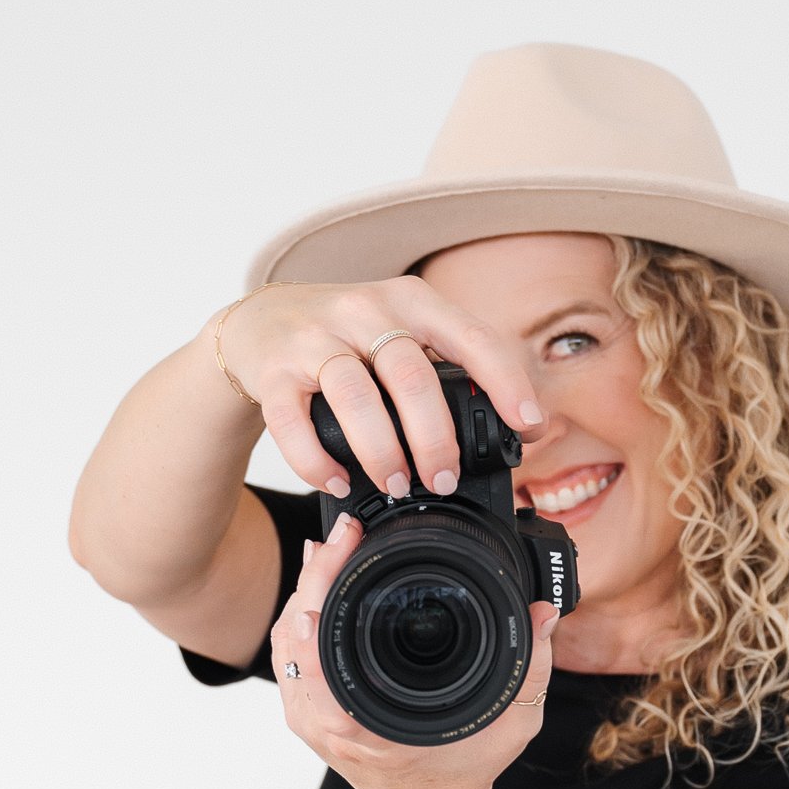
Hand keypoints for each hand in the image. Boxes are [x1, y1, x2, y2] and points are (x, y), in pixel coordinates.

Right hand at [212, 276, 549, 499]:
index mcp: (411, 302)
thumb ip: (452, 368)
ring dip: (383, 453)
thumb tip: (520, 429)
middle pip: (412, 377)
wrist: (259, 321)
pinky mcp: (272, 371)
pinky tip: (337, 482)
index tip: (529, 425)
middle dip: (436, 439)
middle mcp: (364, 311)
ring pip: (356, 398)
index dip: (506, 382)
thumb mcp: (404, 331)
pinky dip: (318, 462)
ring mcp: (314, 338)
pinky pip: (293, 423)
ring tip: (397, 486)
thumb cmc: (349, 336)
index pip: (471, 337)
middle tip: (444, 480)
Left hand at [270, 511, 561, 788]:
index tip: (342, 551)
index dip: (324, 594)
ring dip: (304, 590)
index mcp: (367, 725)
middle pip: (297, 634)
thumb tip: (543, 611)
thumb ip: (531, 665)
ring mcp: (310, 719)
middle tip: (346, 533)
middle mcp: (328, 722)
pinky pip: (289, 656)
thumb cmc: (465, 769)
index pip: (323, 652)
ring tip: (332, 548)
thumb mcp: (513, 721)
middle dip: (316, 574)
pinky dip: (299, 615)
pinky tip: (318, 585)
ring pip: (286, 641)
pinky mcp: (306, 712)